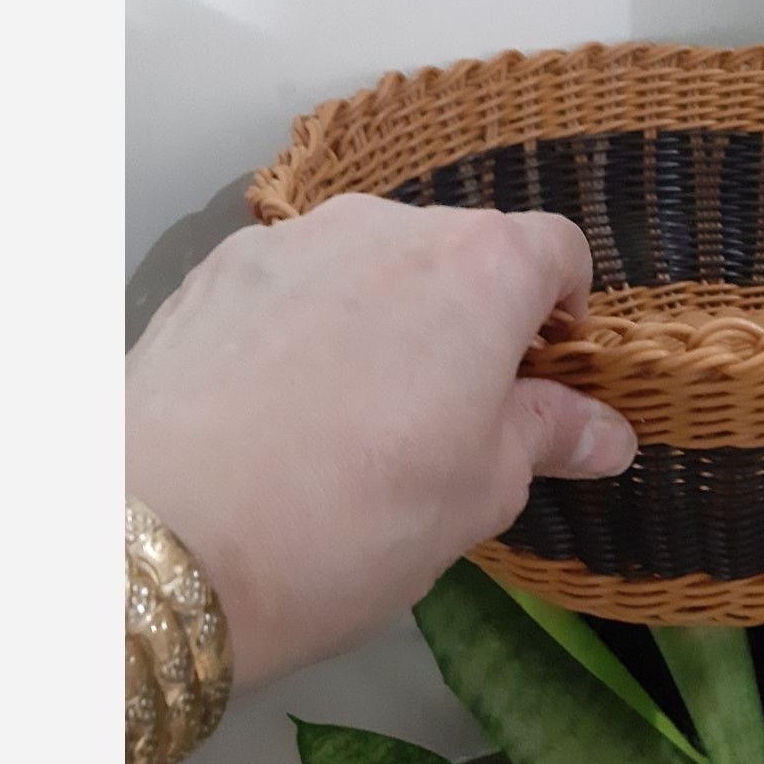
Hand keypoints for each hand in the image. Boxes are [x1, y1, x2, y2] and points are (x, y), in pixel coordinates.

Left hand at [125, 195, 635, 689]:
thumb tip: (607, 432)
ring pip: (374, 263)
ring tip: (360, 417)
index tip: (547, 379)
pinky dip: (313, 324)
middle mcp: (390, 225)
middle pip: (463, 250)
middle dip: (476, 317)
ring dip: (391, 317)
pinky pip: (297, 282)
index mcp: (480, 269)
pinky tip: (284, 409)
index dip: (566, 313)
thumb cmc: (354, 520)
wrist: (155, 539)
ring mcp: (293, 239)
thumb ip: (546, 438)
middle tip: (457, 416)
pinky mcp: (215, 271)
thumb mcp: (478, 493)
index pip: (558, 251)